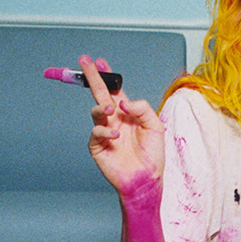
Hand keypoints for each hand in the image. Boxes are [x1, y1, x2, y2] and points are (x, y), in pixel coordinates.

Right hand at [80, 55, 164, 199]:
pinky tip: (116, 136)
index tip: (100, 62)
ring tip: (111, 109)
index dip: (108, 76)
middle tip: (85, 61)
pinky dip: (105, 131)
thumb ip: (142, 109)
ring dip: (101, 106)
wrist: (146, 180)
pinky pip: (96, 132)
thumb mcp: (155, 127)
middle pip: (100, 94)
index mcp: (127, 114)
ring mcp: (105, 132)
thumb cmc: (152, 155)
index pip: (115, 91)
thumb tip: (123, 101)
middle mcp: (114, 120)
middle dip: (93, 77)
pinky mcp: (98, 146)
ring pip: (96, 111)